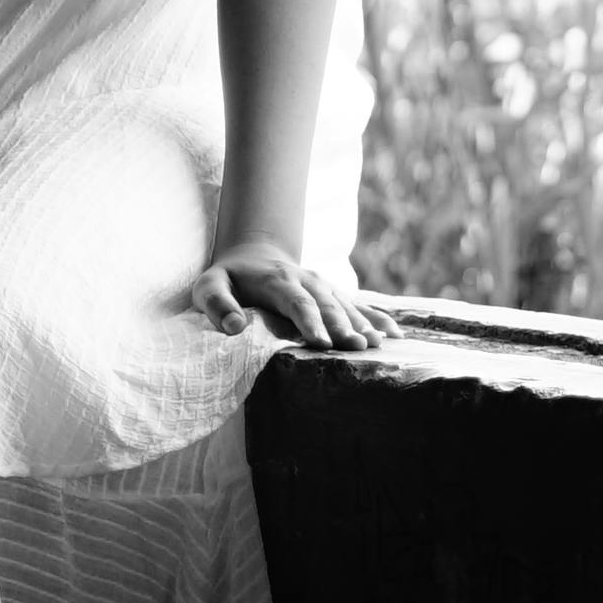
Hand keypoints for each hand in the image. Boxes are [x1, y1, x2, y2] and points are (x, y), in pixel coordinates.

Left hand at [190, 237, 399, 357]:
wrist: (253, 253)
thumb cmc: (228, 279)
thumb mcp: (208, 286)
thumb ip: (216, 304)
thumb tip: (232, 327)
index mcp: (277, 281)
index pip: (297, 303)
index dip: (310, 322)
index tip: (322, 343)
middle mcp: (306, 280)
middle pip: (328, 305)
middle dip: (343, 327)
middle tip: (358, 349)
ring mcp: (323, 286)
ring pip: (346, 305)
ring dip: (363, 324)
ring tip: (378, 345)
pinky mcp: (333, 293)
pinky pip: (359, 305)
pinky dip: (377, 317)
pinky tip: (395, 334)